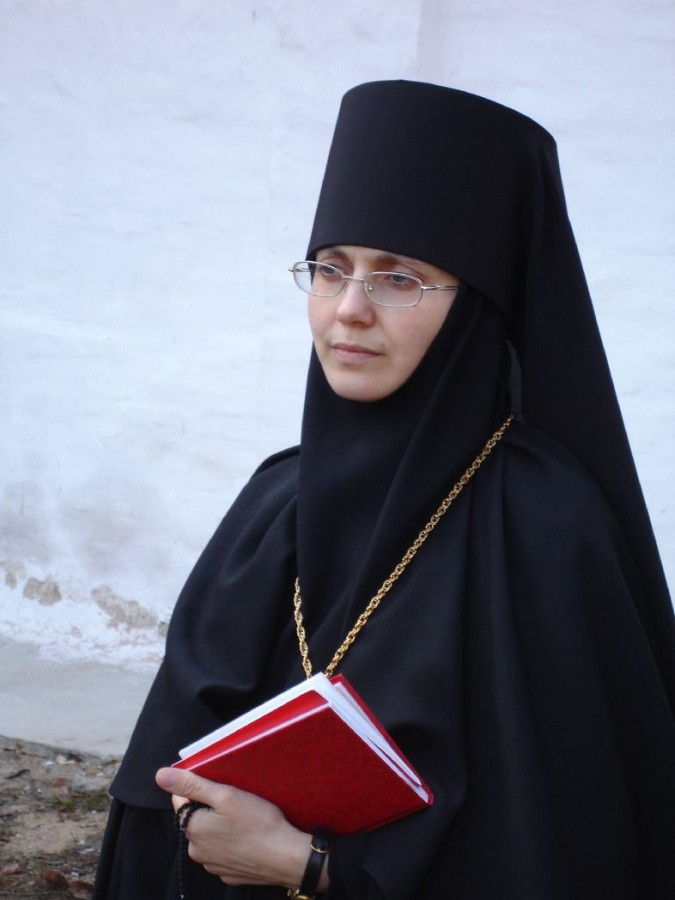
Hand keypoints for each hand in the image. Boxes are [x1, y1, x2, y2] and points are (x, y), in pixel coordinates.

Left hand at [155, 767, 328, 889]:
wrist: (286, 857)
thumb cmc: (258, 823)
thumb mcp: (225, 795)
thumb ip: (191, 785)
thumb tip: (160, 776)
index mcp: (192, 828)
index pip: (182, 799)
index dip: (201, 789)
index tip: (222, 789)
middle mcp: (196, 850)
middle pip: (196, 818)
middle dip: (211, 808)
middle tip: (237, 803)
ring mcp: (212, 865)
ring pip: (210, 835)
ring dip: (221, 826)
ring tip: (245, 820)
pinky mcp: (228, 873)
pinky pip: (223, 851)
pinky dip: (232, 843)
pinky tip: (248, 837)